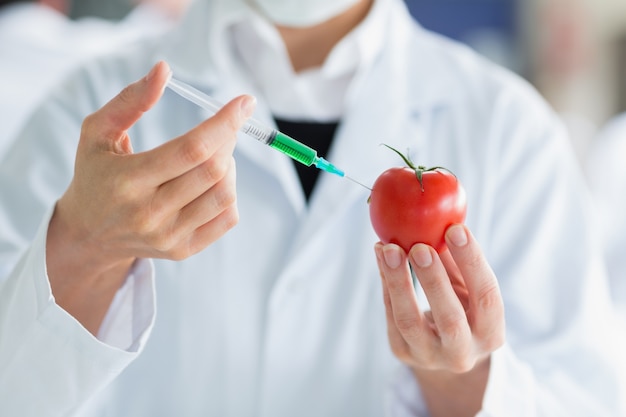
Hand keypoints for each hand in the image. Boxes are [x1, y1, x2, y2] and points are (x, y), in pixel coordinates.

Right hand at [46, 61, 255, 332]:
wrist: (88, 235)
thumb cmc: (95, 174)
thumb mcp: (97, 132)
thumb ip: (130, 100)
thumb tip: (165, 69)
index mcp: (128, 180)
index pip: (191, 148)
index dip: (224, 122)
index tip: (245, 102)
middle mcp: (149, 213)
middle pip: (213, 170)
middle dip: (227, 140)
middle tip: (222, 129)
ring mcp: (169, 236)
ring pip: (226, 194)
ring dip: (229, 166)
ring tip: (212, 156)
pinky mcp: (183, 250)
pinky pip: (228, 218)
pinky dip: (229, 192)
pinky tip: (211, 182)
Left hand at [374, 224, 504, 416]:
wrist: (443, 353)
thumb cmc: (460, 308)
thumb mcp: (468, 291)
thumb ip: (457, 264)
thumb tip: (442, 223)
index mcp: (490, 334)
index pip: (487, 297)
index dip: (472, 262)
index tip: (455, 229)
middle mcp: (463, 353)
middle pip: (450, 319)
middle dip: (433, 280)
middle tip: (418, 246)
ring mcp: (429, 357)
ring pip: (410, 321)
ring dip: (398, 281)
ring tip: (389, 249)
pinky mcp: (402, 352)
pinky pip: (390, 315)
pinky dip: (386, 283)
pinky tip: (381, 255)